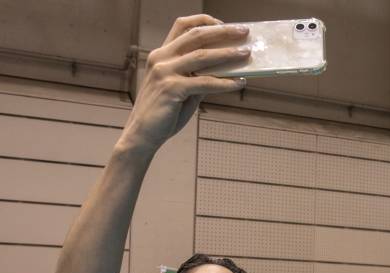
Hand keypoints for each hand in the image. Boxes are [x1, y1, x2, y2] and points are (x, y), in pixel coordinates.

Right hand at [121, 15, 249, 153]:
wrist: (143, 134)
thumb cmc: (164, 112)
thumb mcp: (182, 89)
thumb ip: (199, 77)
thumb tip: (225, 70)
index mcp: (161, 54)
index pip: (182, 26)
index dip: (204, 21)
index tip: (223, 24)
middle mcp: (161, 58)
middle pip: (196, 36)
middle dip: (223, 32)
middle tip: (244, 32)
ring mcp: (165, 72)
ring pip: (202, 56)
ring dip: (227, 54)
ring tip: (246, 54)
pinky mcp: (172, 88)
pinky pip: (205, 82)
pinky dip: (225, 83)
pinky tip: (238, 83)